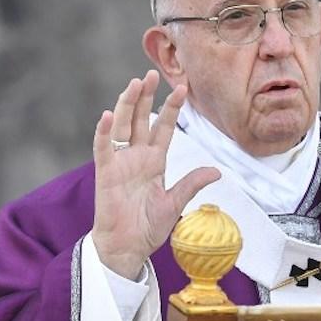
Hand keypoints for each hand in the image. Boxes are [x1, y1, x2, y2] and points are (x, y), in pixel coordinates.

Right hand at [92, 70, 219, 278]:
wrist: (128, 248)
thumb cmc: (147, 226)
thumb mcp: (175, 203)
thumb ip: (192, 183)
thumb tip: (217, 170)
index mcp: (154, 161)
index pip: (164, 128)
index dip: (171, 108)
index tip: (182, 88)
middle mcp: (137, 157)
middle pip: (141, 119)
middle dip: (147, 96)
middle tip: (153, 73)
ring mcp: (120, 163)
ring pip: (122, 127)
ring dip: (127, 105)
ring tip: (134, 83)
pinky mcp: (106, 174)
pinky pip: (104, 149)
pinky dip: (105, 132)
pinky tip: (108, 115)